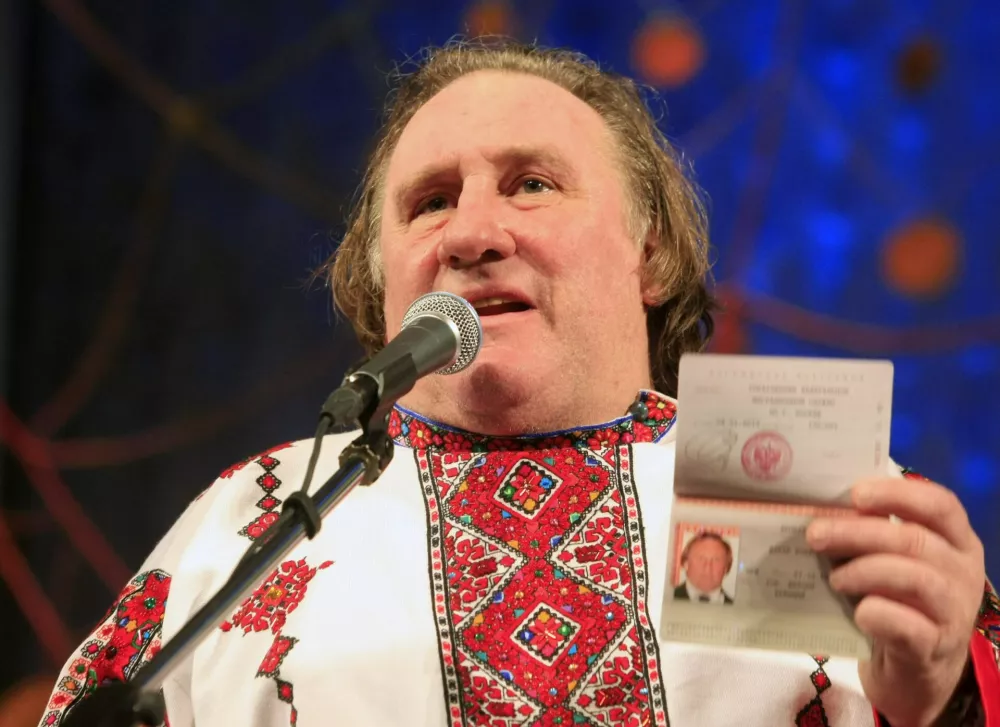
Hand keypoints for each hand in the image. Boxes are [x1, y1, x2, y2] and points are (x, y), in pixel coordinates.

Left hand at [806, 476, 984, 726]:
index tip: (855, 494)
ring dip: (864, 572)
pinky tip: (858, 612)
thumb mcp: (894, 560)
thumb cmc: (899, 599)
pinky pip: (907, 625)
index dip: (898, 494)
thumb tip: (822, 512)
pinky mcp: (935, 648)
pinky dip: (878, 613)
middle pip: (914, 540)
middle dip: (857, 533)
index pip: (939, 504)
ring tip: (835, 578)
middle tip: (816, 535)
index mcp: (956, 540)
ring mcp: (955, 612)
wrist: (915, 667)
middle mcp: (963, 572)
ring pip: (914, 578)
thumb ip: (872, 533)